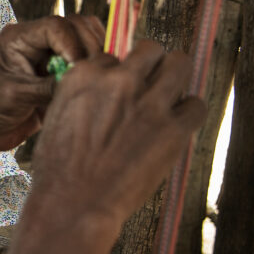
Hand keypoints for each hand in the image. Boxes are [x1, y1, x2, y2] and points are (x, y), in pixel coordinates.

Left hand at [0, 15, 105, 150]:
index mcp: (18, 37)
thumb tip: (85, 79)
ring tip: (95, 79)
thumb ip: (51, 86)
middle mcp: (35, 40)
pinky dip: (93, 68)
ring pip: (84, 39)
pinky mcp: (58, 70)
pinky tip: (93, 84)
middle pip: (76, 26)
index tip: (79, 68)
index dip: (73, 44)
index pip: (56, 26)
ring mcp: (48, 54)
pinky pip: (84, 60)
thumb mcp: (19, 96)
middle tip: (94, 74)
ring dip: (94, 55)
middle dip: (89, 47)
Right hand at [30, 40, 204, 230]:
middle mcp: (118, 81)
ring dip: (177, 77)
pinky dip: (189, 113)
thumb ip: (84, 96)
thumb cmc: (59, 168)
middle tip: (151, 84)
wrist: (73, 203)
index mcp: (84, 75)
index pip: (112, 57)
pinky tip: (177, 126)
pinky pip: (196, 105)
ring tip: (171, 95)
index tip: (119, 92)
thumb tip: (105, 92)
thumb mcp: (57, 117)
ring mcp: (148, 103)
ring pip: (180, 64)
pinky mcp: (174, 129)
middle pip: (151, 50)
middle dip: (152, 64)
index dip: (117, 75)